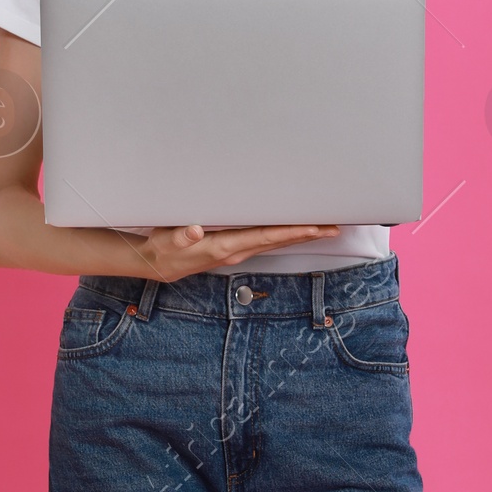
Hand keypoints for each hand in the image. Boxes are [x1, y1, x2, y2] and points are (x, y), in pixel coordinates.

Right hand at [139, 223, 338, 278]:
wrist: (158, 265)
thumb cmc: (163, 248)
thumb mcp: (167, 241)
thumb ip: (181, 235)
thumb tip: (194, 231)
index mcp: (224, 247)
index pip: (264, 237)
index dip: (290, 231)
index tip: (313, 227)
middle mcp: (236, 252)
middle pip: (278, 241)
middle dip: (306, 234)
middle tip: (334, 226)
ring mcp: (237, 252)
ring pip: (275, 242)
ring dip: (300, 235)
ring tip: (324, 227)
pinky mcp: (235, 250)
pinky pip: (267, 242)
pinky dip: (285, 235)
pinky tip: (296, 230)